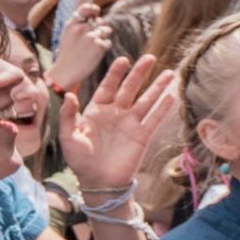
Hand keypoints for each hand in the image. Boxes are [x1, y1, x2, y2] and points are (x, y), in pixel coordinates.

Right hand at [45, 2, 108, 94]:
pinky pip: (108, 42)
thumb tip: (94, 13)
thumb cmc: (68, 53)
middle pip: (100, 21)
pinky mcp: (99, 47)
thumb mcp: (67, 35)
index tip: (95, 13)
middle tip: (91, 39)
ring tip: (92, 47)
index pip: (86, 8)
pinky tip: (94, 54)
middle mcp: (81, 29)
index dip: (94, 9)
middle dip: (99, 28)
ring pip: (106, 31)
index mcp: (71, 24)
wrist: (66, 71)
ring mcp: (91, 37)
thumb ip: (78, 23)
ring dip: (103, 37)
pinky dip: (104, 48)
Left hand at [58, 53, 178, 195]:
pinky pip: (155, 119)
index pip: (107, 87)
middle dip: (139, 74)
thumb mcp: (68, 136)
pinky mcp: (142, 136)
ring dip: (158, 87)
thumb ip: (67, 115)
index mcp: (96, 112)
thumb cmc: (79, 160)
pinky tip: (173, 95)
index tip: (123, 59)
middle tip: (150, 58)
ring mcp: (130, 124)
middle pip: (129, 89)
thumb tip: (68, 94)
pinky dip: (164, 107)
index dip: (115, 74)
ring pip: (146, 100)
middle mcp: (115, 114)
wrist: (98, 181)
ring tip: (169, 72)